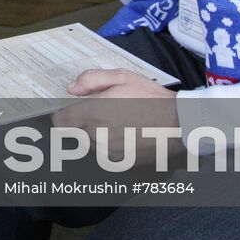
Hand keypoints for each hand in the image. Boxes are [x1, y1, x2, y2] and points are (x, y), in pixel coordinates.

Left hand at [53, 70, 180, 165]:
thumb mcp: (122, 76)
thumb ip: (91, 79)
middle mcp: (98, 135)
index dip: (63, 114)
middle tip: (102, 110)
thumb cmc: (152, 98)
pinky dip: (107, 143)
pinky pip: (103, 152)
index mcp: (95, 112)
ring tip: (117, 120)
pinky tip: (124, 132)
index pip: (61, 121)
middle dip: (82, 121)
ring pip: (88, 142)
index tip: (71, 109)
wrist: (179, 123)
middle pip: (74, 131)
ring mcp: (108, 151)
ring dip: (94, 133)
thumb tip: (72, 89)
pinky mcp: (118, 162)